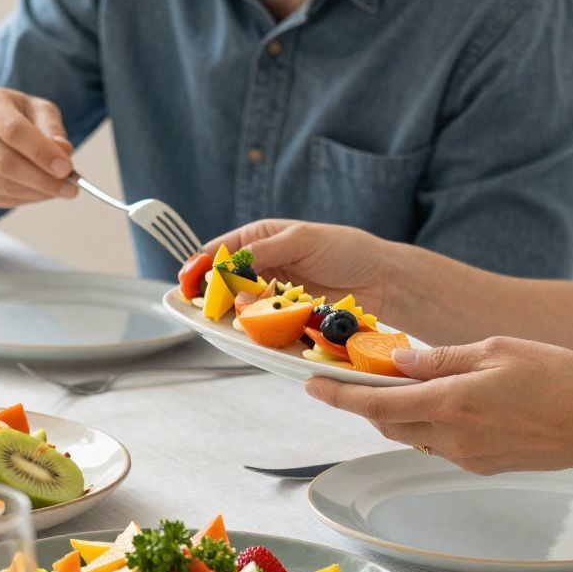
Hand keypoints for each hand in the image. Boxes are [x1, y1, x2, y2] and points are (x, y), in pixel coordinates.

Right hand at [0, 87, 76, 207]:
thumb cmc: (16, 116)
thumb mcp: (37, 110)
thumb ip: (52, 128)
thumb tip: (63, 152)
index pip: (14, 131)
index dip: (41, 153)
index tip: (66, 168)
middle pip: (5, 162)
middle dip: (42, 179)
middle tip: (69, 188)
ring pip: (1, 185)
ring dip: (36, 193)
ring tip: (58, 190)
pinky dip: (23, 200)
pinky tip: (39, 193)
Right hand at [209, 219, 401, 314]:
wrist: (383, 280)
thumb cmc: (346, 249)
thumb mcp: (302, 239)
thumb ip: (265, 250)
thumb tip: (231, 263)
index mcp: (260, 239)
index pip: (219, 251)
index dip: (201, 267)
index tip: (188, 283)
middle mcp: (262, 269)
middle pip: (224, 285)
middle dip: (217, 296)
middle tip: (212, 308)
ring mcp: (273, 296)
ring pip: (241, 309)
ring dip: (238, 315)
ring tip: (239, 319)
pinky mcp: (287, 320)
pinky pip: (264, 327)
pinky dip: (259, 330)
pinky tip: (259, 332)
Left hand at [305, 336, 572, 475]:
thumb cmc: (558, 379)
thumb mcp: (496, 349)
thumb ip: (442, 358)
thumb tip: (399, 361)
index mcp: (451, 403)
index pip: (376, 402)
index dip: (338, 395)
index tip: (311, 384)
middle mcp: (451, 437)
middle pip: (387, 422)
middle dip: (365, 403)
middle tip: (353, 377)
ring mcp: (466, 456)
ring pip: (412, 435)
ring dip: (399, 413)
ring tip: (402, 385)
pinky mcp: (482, 465)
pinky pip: (439, 444)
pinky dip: (429, 423)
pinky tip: (445, 402)